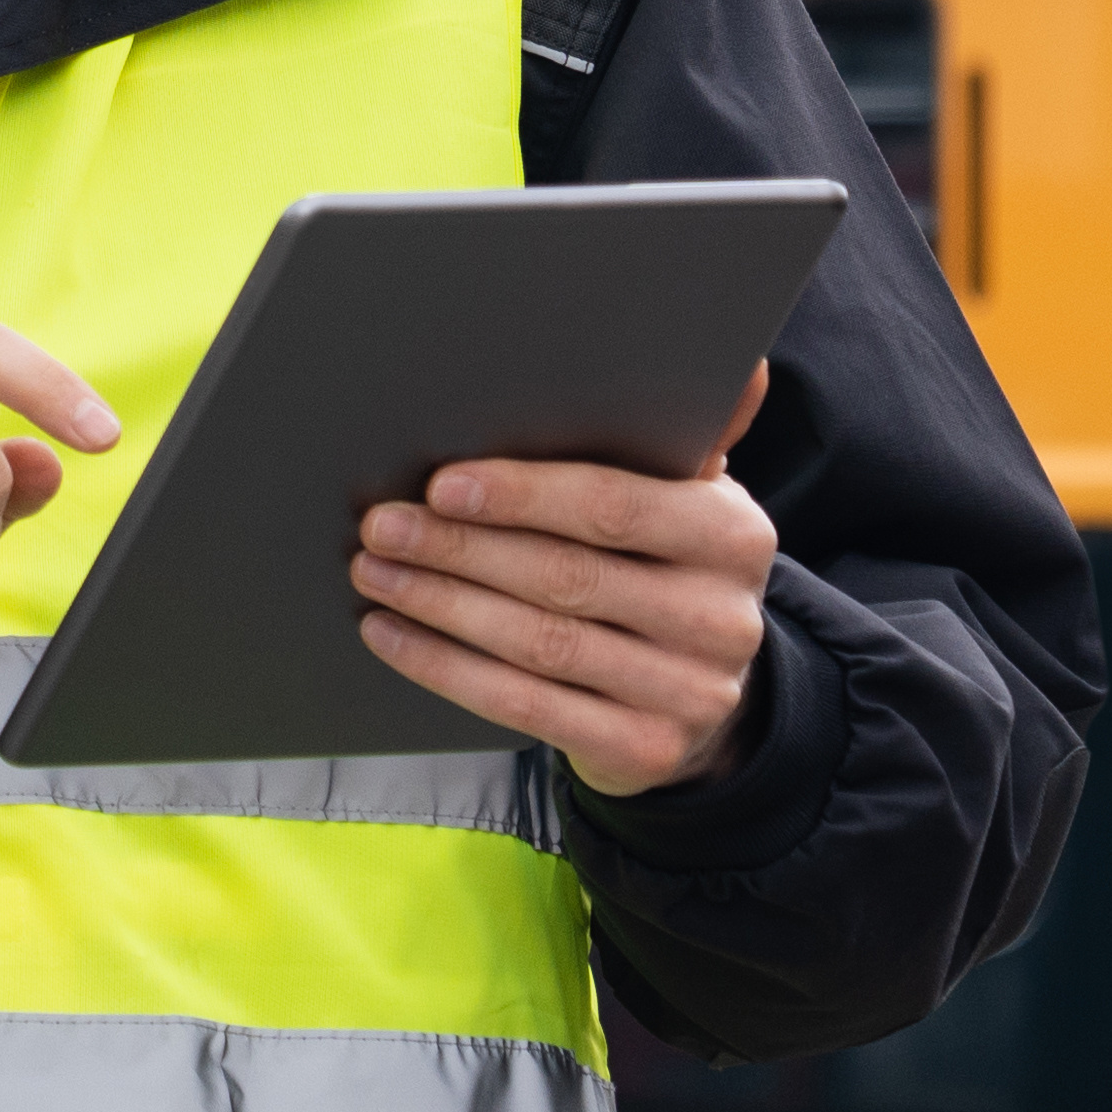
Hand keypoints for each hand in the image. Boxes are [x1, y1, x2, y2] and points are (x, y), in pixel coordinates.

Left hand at [350, 376, 779, 799]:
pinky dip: (445, 668)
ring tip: (376, 573)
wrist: (700, 700)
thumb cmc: (666, 569)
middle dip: (459, 547)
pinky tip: (393, 635)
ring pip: (538, 643)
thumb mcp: (688, 501)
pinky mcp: (643, 750)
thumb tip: (736, 361)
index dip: (523, 495)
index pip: (615, 508)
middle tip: (382, 525)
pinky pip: (525, 707)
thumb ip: (685, 434)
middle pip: (565, 576)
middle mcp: (720, 618)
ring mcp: (686, 693)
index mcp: (733, 535)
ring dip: (440, 604)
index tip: (442, 483)